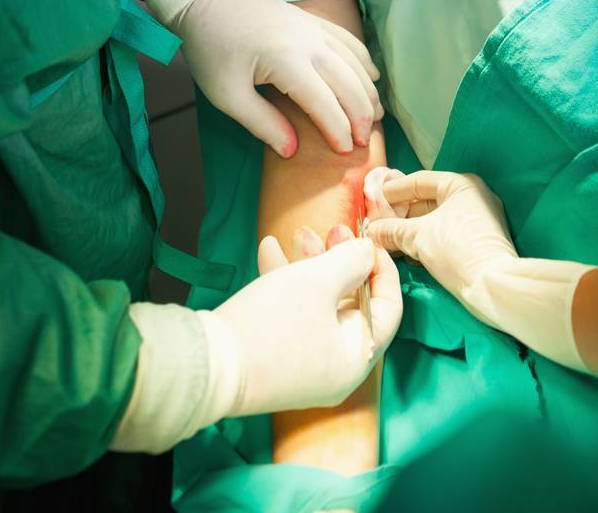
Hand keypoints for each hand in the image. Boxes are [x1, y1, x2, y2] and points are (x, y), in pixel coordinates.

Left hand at [176, 0, 381, 156]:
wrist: (206, 2)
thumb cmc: (212, 50)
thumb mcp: (227, 96)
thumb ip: (262, 124)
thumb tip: (292, 150)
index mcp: (287, 61)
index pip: (325, 103)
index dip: (339, 130)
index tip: (345, 153)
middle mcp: (309, 41)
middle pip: (349, 82)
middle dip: (361, 114)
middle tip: (364, 142)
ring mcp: (312, 27)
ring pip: (354, 61)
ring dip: (368, 90)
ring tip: (374, 116)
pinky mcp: (311, 19)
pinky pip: (347, 40)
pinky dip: (363, 61)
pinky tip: (371, 76)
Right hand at [210, 230, 401, 416]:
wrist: (208, 364)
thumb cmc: (274, 322)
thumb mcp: (317, 280)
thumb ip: (351, 260)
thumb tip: (368, 252)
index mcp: (358, 357)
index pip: (388, 309)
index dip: (382, 268)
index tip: (369, 239)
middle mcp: (337, 368)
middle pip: (350, 303)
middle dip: (339, 259)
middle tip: (331, 228)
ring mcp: (305, 366)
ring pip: (319, 305)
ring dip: (309, 265)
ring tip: (296, 233)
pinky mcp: (276, 359)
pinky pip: (294, 315)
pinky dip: (285, 284)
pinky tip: (269, 249)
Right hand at [367, 170, 592, 370]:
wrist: (493, 286)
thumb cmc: (456, 249)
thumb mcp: (418, 236)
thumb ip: (392, 229)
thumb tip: (372, 230)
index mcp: (461, 185)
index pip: (420, 181)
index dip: (394, 189)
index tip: (374, 197)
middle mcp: (472, 197)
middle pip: (428, 201)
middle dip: (401, 213)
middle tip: (378, 221)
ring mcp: (478, 220)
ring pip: (436, 220)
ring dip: (411, 230)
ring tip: (387, 240)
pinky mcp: (478, 242)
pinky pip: (445, 234)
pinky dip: (426, 241)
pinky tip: (407, 253)